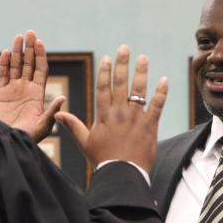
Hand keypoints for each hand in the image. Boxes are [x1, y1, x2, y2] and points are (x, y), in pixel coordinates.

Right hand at [0, 30, 65, 142]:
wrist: (7, 143)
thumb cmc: (27, 137)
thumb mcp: (43, 126)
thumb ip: (52, 112)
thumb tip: (63, 97)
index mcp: (38, 94)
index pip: (40, 70)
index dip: (40, 56)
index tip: (40, 43)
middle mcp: (26, 89)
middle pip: (28, 64)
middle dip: (30, 48)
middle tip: (30, 32)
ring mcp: (13, 90)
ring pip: (16, 66)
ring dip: (17, 51)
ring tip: (19, 37)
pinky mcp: (1, 94)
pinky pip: (3, 75)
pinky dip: (4, 64)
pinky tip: (6, 52)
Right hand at [55, 46, 167, 172]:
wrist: (122, 174)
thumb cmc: (103, 160)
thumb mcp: (84, 142)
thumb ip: (73, 125)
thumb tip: (57, 113)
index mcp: (104, 115)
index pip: (104, 87)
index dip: (106, 71)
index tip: (108, 58)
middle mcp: (119, 112)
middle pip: (121, 83)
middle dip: (122, 64)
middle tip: (125, 48)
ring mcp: (135, 118)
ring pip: (138, 90)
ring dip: (141, 72)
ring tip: (143, 57)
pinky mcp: (150, 126)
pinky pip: (156, 106)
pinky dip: (161, 93)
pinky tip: (164, 80)